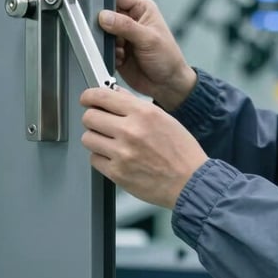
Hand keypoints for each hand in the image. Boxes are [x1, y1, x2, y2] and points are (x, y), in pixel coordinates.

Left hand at [80, 86, 207, 208]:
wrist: (190, 182)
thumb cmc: (182, 152)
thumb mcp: (164, 118)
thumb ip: (136, 105)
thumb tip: (116, 95)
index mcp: (143, 113)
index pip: (102, 97)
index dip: (89, 96)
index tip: (87, 99)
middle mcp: (130, 131)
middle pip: (89, 117)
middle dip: (93, 118)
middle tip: (101, 122)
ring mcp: (122, 153)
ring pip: (88, 138)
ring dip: (96, 138)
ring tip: (110, 141)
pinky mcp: (117, 173)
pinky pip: (94, 159)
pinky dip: (101, 157)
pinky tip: (115, 157)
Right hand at [98, 0, 196, 110]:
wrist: (167, 85)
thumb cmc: (168, 58)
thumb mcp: (148, 38)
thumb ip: (125, 26)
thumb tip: (105, 16)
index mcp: (141, 8)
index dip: (104, 1)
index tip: (98, 12)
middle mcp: (130, 19)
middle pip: (104, 15)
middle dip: (104, 27)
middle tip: (112, 37)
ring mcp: (122, 35)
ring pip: (101, 33)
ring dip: (107, 44)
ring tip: (121, 50)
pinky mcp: (116, 50)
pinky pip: (102, 49)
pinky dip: (108, 55)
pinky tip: (121, 59)